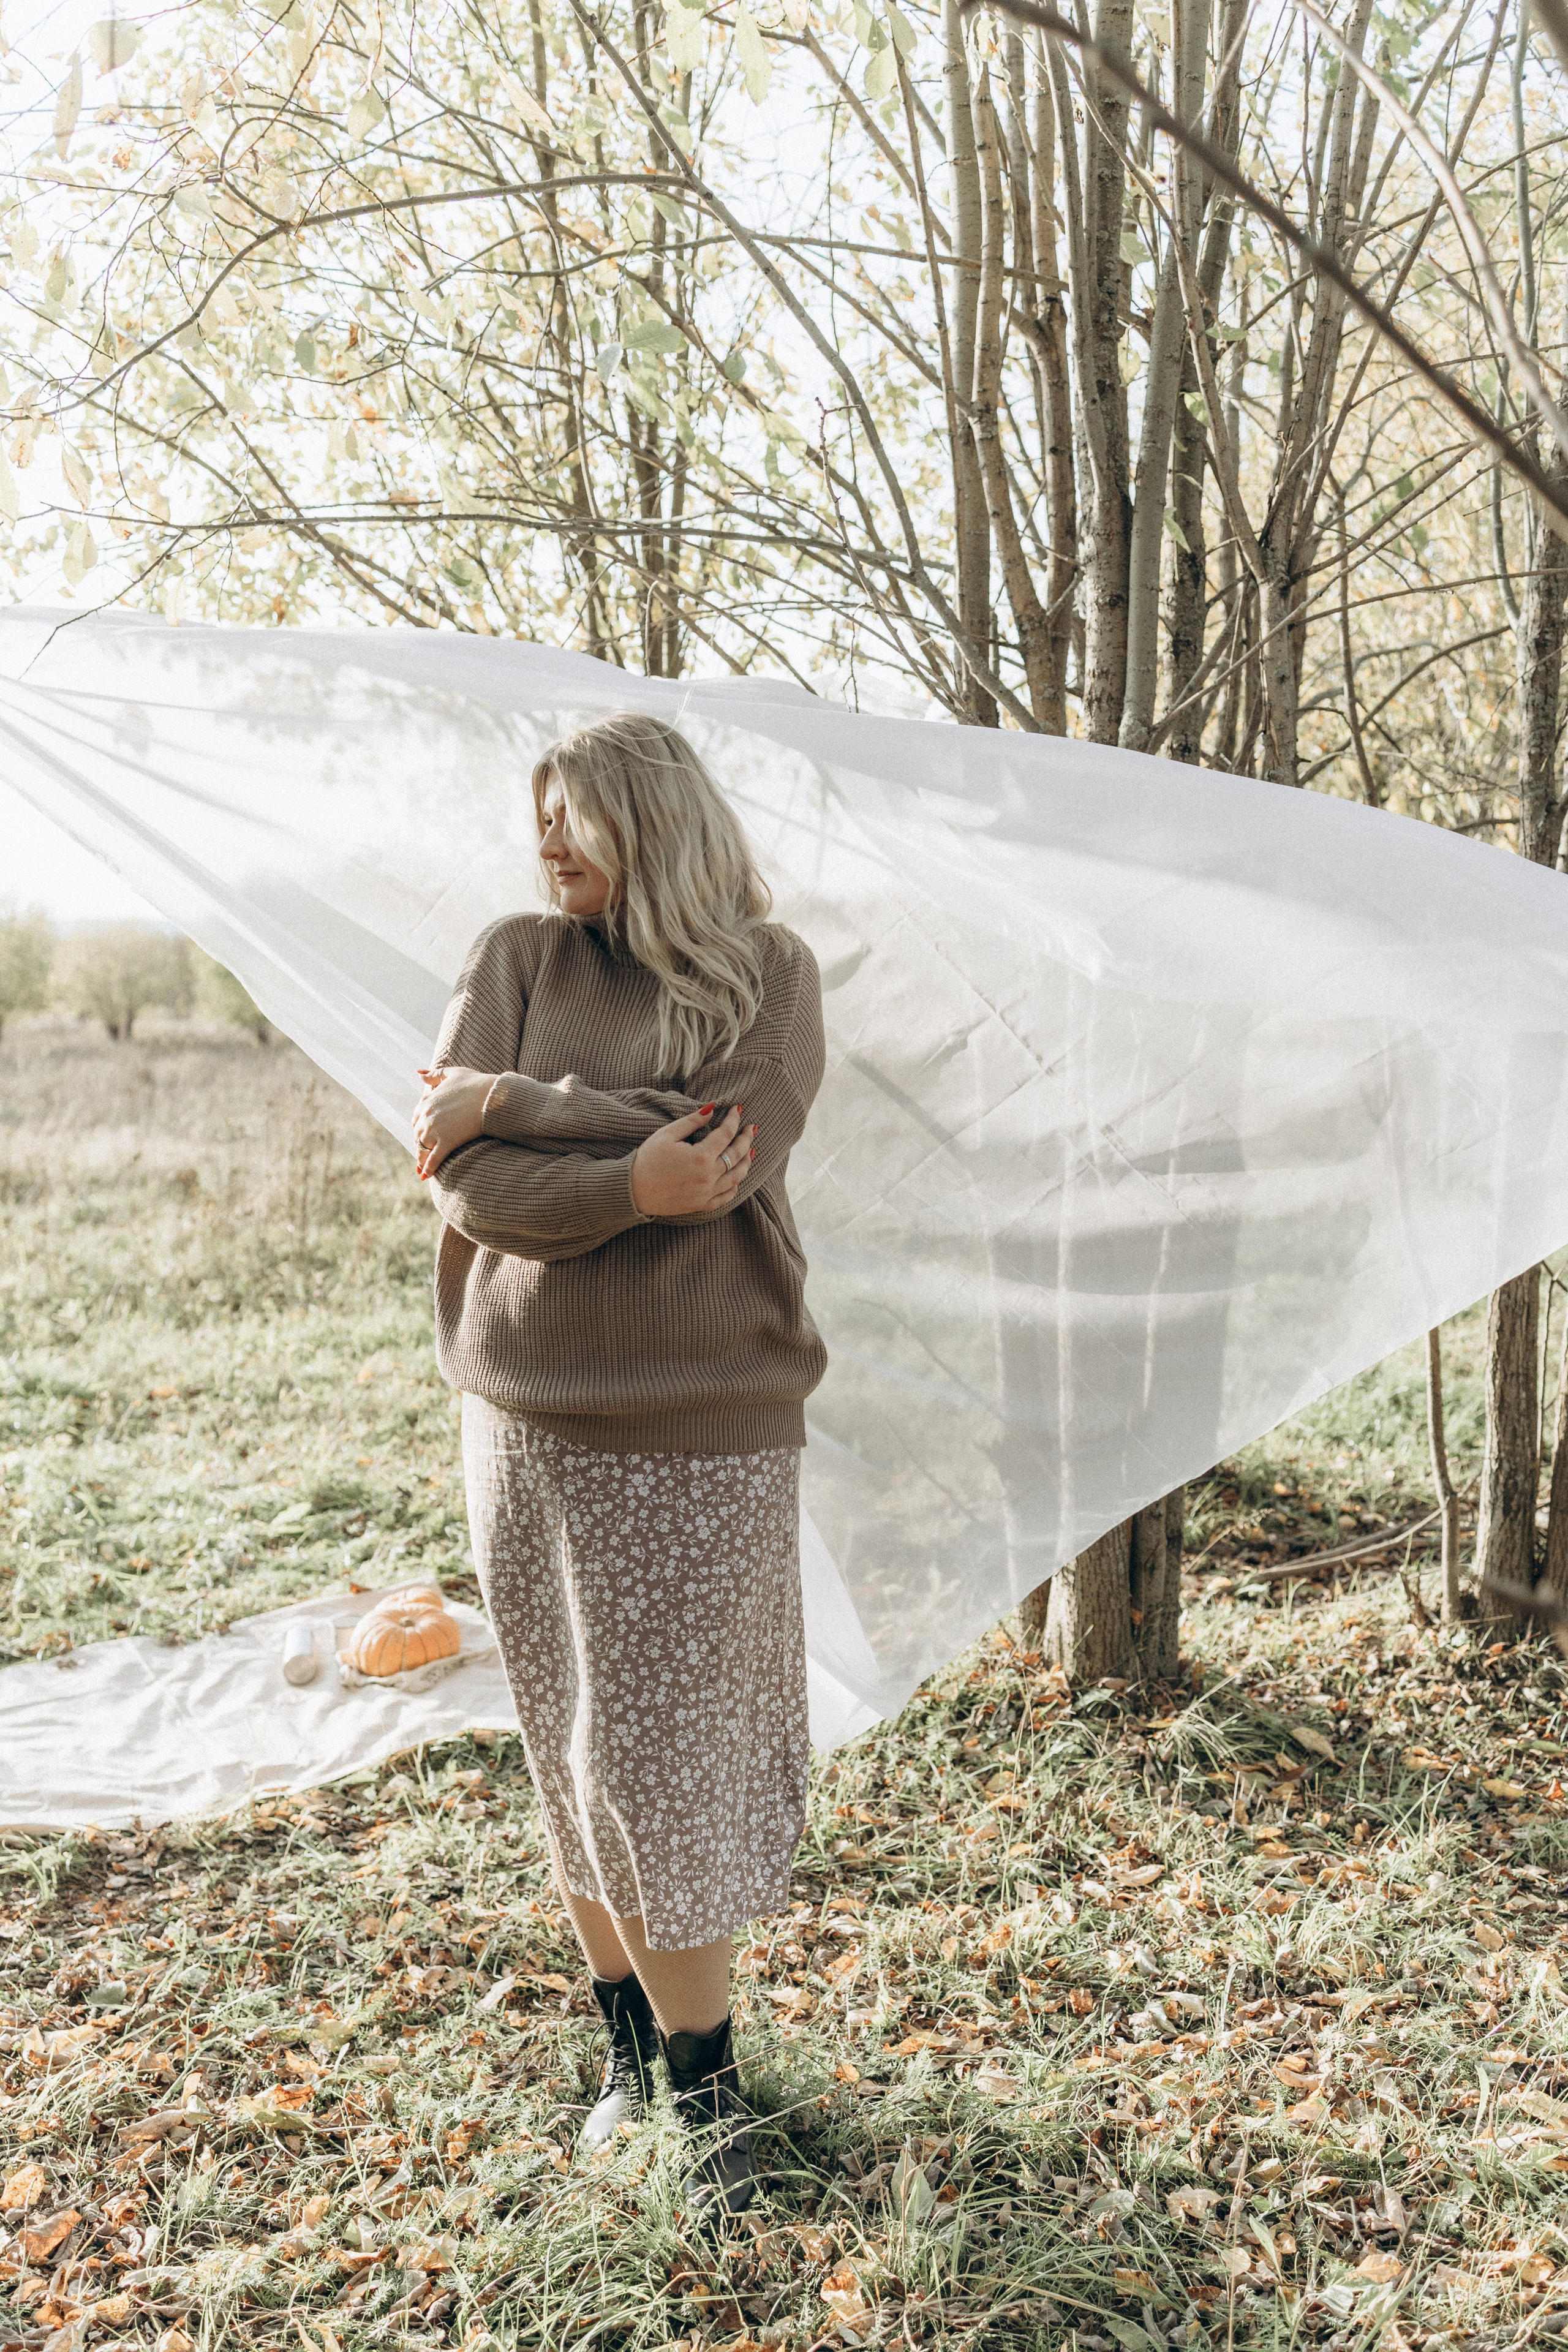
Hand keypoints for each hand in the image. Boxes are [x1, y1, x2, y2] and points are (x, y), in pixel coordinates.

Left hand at [413, 1065, 494, 1180]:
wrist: (493, 1096)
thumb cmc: (476, 1083)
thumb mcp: (453, 1073)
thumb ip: (434, 1074)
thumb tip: (418, 1074)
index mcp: (426, 1101)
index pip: (416, 1119)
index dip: (421, 1128)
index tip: (425, 1136)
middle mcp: (426, 1116)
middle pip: (418, 1135)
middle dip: (421, 1145)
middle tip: (424, 1156)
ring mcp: (435, 1130)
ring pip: (423, 1149)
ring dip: (422, 1159)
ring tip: (423, 1169)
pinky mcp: (447, 1142)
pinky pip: (433, 1159)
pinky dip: (428, 1169)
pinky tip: (426, 1176)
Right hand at [630, 1102, 755, 1216]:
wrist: (632, 1191)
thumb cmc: (647, 1160)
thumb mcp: (667, 1134)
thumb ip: (692, 1121)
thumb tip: (712, 1108)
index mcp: (700, 1157)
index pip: (725, 1134)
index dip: (733, 1120)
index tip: (738, 1109)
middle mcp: (708, 1177)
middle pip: (736, 1154)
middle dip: (746, 1138)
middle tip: (751, 1128)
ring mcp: (707, 1193)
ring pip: (737, 1176)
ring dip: (746, 1161)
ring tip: (751, 1150)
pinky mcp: (702, 1205)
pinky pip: (727, 1196)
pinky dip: (735, 1185)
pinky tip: (737, 1177)